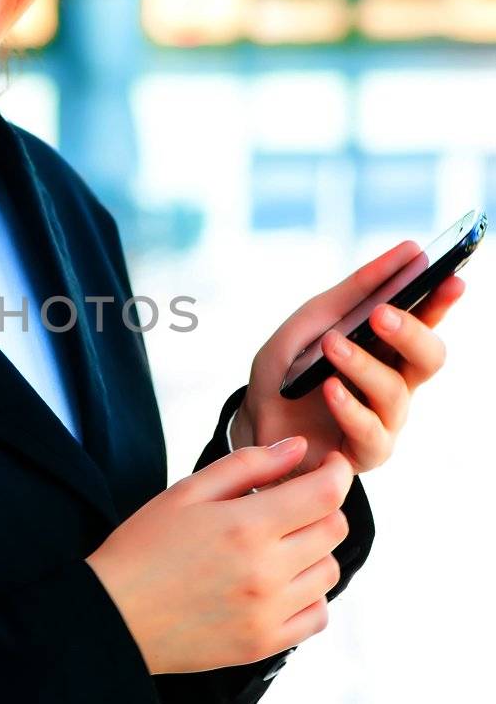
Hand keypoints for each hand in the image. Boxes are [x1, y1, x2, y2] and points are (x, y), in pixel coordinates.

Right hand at [86, 440, 354, 673]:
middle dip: (322, 507)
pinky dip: (309, 595)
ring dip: (314, 550)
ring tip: (278, 545)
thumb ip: (248, 465)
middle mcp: (266, 572)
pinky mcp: (263, 644)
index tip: (330, 465)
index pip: (326, 493)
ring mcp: (268, 612)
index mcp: (246, 526)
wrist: (112, 615)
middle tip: (293, 504)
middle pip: (334, 529)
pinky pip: (318, 615)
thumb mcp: (187, 492)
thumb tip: (299, 448)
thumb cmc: (143, 547)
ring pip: (330, 571)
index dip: (337, 471)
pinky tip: (279, 584)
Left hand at [235, 240, 466, 477]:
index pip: (427, 321)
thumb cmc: (289, 371)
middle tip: (380, 314)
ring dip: (362, 364)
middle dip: (409, 332)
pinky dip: (348, 406)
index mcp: (389, 349)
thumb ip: (354, 291)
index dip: (441, 301)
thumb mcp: (310, 323)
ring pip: (394, 392)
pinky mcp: (364, 452)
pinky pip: (370, 431)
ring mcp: (384, 420)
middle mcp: (396, 383)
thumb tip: (410, 252)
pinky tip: (329, 388)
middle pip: (429, 358)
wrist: (254, 423)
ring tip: (331, 345)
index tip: (449, 278)